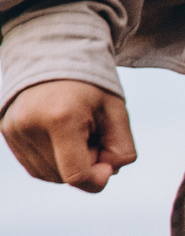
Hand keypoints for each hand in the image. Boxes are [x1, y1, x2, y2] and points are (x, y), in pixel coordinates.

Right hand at [2, 79, 134, 190]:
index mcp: (60, 118)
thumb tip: (104, 176)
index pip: (76, 175)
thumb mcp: (118, 113)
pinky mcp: (5, 131)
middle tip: (93, 136)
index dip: (98, 179)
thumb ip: (122, 149)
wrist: (55, 56)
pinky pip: (35, 167)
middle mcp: (29, 125)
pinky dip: (54, 162)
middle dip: (86, 165)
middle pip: (64, 176)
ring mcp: (13, 129)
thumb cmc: (92, 87)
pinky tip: (62, 138)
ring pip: (49, 175)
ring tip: (76, 134)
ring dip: (69, 165)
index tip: (109, 164)